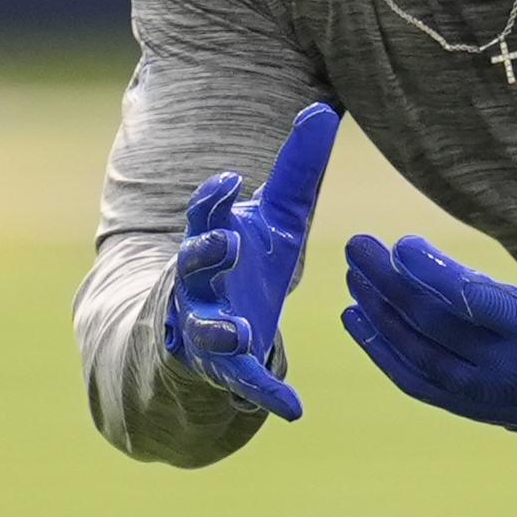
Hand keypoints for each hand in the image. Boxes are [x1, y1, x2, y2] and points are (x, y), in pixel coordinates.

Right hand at [163, 102, 339, 422]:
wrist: (214, 333)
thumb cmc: (246, 265)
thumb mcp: (275, 219)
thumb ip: (296, 170)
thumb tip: (324, 109)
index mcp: (210, 241)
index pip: (203, 217)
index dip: (212, 201)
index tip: (227, 181)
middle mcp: (197, 286)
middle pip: (192, 268)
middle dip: (205, 256)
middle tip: (226, 244)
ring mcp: (203, 331)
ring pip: (204, 330)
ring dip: (220, 329)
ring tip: (241, 330)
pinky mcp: (221, 373)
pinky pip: (241, 384)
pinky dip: (266, 394)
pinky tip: (294, 408)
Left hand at [342, 146, 516, 431]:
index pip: (473, 301)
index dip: (433, 274)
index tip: (400, 243)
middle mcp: (503, 367)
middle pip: (433, 323)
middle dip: (390, 284)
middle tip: (357, 246)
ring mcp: (479, 391)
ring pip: (415, 352)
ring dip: (378, 312)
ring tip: (353, 273)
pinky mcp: (463, 404)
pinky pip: (412, 378)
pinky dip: (379, 349)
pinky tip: (354, 316)